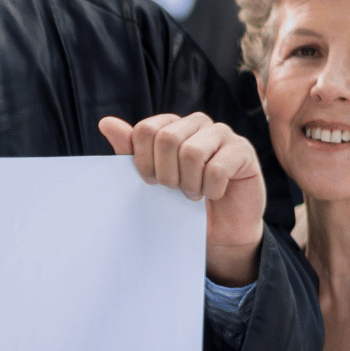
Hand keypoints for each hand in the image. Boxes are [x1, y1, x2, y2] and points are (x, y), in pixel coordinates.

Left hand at [98, 113, 263, 285]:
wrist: (219, 228)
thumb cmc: (182, 199)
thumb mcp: (151, 176)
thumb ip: (130, 150)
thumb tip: (106, 122)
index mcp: (173, 124)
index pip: (146, 130)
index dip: (143, 160)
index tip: (150, 180)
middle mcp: (198, 123)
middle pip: (167, 138)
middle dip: (165, 173)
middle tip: (174, 189)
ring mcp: (223, 134)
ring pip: (192, 152)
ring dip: (189, 183)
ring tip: (193, 193)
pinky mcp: (244, 151)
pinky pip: (217, 169)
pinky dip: (210, 189)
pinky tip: (213, 194)